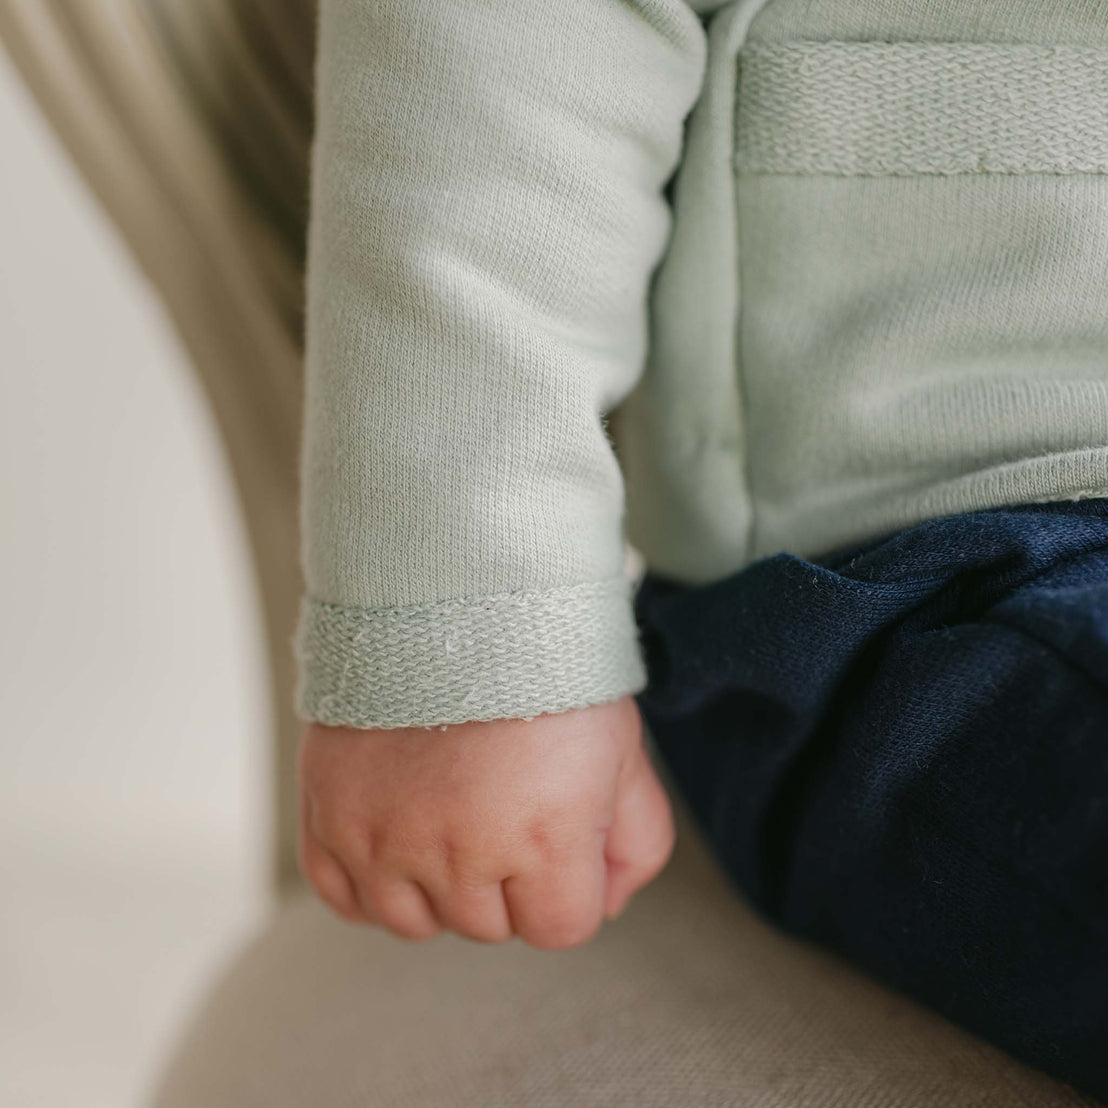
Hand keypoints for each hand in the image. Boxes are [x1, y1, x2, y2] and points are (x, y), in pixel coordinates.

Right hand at [297, 696, 673, 948]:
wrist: (459, 593)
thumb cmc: (548, 670)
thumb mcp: (623, 751)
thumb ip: (638, 841)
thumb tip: (607, 902)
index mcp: (543, 840)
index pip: (560, 929)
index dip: (568, 885)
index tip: (559, 833)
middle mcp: (458, 854)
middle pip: (488, 926)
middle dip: (506, 880)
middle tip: (504, 802)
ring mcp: (385, 838)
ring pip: (415, 922)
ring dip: (438, 884)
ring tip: (451, 811)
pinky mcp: (330, 814)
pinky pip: (341, 895)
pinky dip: (370, 879)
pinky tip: (397, 832)